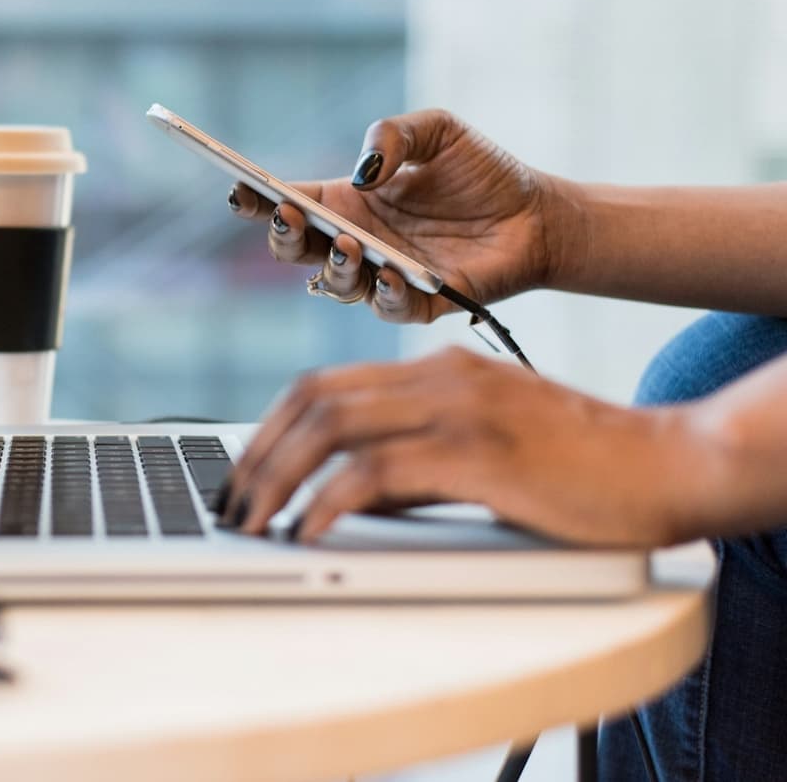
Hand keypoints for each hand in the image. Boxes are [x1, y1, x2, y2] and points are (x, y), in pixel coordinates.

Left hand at [217, 346, 708, 547]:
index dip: (269, 430)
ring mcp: (458, 408)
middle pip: (312, 400)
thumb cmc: (581, 467)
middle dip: (257, 455)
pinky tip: (310, 530)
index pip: (322, 386)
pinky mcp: (478, 451)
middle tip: (230, 504)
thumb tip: (345, 497)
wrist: (670, 463)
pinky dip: (330, 501)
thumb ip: (415, 463)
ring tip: (252, 522)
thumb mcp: (481, 452)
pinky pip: (376, 471)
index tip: (242, 473)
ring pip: (332, 427)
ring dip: (278, 477)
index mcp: (437, 369)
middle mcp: (439, 377)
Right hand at [229, 109, 563, 322]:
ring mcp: (384, 275)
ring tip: (349, 243)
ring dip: (334, 267)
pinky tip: (393, 274)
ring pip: (335, 285)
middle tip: (289, 217)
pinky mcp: (421, 304)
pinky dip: (386, 294)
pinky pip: (389, 308)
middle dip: (282, 236)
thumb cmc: (482, 172)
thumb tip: (363, 172)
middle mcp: (357, 242)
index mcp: (348, 202)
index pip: (289, 203)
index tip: (240, 190)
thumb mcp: (437, 131)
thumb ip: (393, 135)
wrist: (538, 214)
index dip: (258, 200)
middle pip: (297, 250)